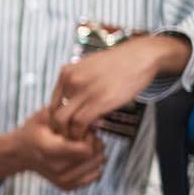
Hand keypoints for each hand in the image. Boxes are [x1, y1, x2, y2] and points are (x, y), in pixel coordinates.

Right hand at [14, 107, 105, 191]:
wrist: (20, 152)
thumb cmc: (35, 130)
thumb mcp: (46, 116)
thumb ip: (69, 115)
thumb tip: (98, 122)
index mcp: (49, 149)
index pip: (86, 149)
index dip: (89, 137)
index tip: (82, 131)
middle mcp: (55, 168)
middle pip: (94, 158)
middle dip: (95, 145)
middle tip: (83, 138)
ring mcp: (60, 180)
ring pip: (97, 167)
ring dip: (96, 155)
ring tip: (82, 148)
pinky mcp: (66, 186)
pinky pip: (95, 177)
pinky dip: (94, 167)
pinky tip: (83, 159)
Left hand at [47, 35, 190, 140]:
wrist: (141, 56)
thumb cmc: (119, 64)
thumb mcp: (90, 69)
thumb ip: (79, 86)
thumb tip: (76, 106)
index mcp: (66, 73)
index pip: (52, 104)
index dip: (58, 120)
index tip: (69, 128)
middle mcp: (70, 81)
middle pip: (53, 114)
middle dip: (61, 130)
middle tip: (73, 137)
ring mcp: (83, 90)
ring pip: (63, 121)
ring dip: (71, 134)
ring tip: (82, 138)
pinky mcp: (98, 100)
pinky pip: (80, 123)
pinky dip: (82, 133)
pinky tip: (92, 134)